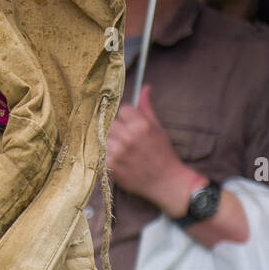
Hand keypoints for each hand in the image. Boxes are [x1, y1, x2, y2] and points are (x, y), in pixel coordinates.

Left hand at [105, 84, 197, 213]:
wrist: (166, 182)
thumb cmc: (163, 154)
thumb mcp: (158, 128)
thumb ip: (147, 107)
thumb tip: (145, 87)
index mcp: (141, 125)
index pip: (122, 109)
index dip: (127, 117)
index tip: (132, 125)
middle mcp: (128, 137)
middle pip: (110, 122)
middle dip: (118, 128)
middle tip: (127, 139)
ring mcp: (118, 152)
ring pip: (104, 136)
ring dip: (112, 141)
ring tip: (125, 150)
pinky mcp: (111, 165)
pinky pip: (102, 151)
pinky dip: (109, 154)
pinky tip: (122, 159)